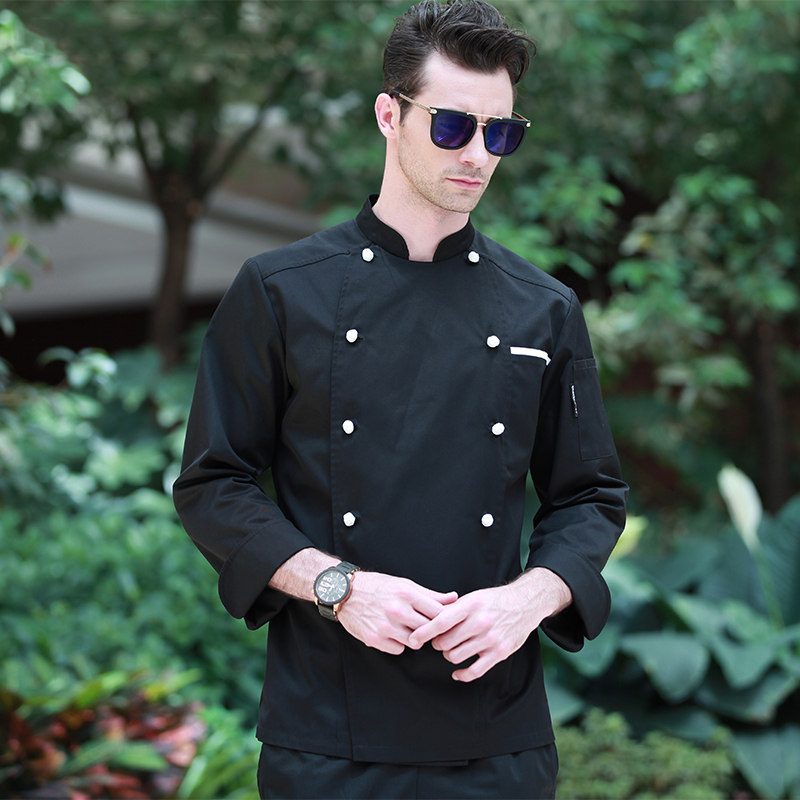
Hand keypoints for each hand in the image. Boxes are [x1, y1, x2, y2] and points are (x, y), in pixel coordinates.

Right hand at [337, 571, 457, 655]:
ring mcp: (385, 626)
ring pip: (414, 643)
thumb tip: (453, 598)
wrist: (345, 592)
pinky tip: (393, 634)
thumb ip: (430, 595)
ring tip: (408, 629)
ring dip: (414, 638)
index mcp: (407, 594)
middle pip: (428, 630)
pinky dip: (399, 645)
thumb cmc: (378, 586)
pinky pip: (398, 650)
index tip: (444, 622)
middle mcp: (397, 610)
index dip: (444, 620)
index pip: (438, 613)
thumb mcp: (405, 585)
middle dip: (430, 631)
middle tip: (427, 628)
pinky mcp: (375, 639)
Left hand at [407, 568, 571, 681]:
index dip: (423, 632)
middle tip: (440, 640)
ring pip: (455, 656)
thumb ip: (452, 610)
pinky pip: (474, 671)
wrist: (524, 604)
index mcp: (470, 606)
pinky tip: (457, 672)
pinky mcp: (499, 653)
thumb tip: (428, 620)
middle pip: (445, 642)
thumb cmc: (493, 600)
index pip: (440, 621)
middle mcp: (480, 622)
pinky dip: (462, 674)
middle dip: (438, 644)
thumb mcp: (472, 598)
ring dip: (449, 655)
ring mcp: (490, 639)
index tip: (412, 639)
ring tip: (452, 648)